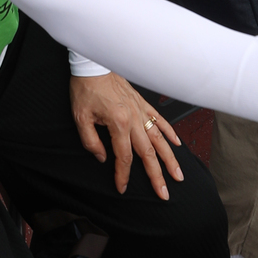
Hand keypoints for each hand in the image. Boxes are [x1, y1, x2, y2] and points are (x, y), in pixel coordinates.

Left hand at [69, 72, 183, 198]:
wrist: (92, 64)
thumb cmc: (85, 88)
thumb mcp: (80, 117)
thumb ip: (90, 141)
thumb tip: (102, 157)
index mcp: (118, 123)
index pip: (124, 156)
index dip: (123, 174)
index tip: (122, 188)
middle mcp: (134, 118)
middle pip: (148, 152)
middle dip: (157, 175)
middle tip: (164, 194)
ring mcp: (140, 110)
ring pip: (159, 139)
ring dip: (169, 158)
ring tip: (178, 175)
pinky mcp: (142, 102)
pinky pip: (159, 119)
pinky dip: (169, 132)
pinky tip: (177, 143)